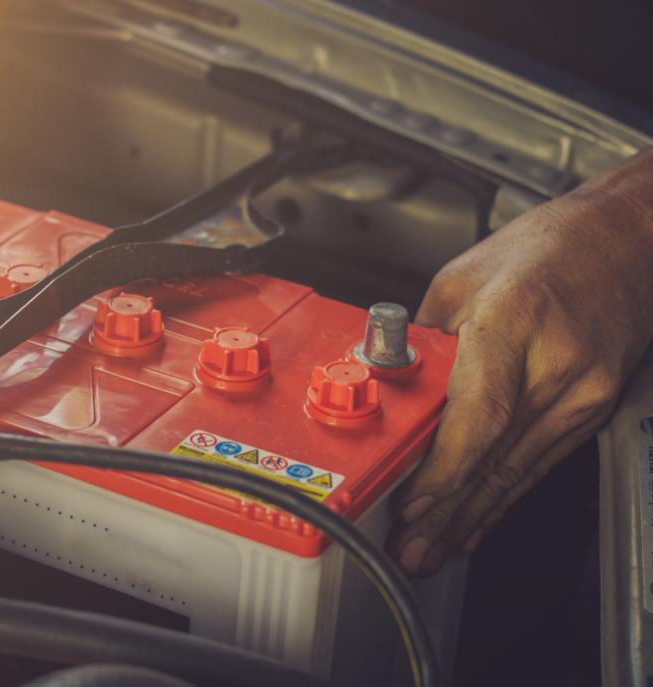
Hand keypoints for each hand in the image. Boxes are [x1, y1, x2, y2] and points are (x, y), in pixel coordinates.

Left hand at [388, 149, 652, 574]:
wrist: (625, 240)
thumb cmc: (544, 249)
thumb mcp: (461, 280)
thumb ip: (425, 342)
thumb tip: (392, 390)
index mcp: (516, 320)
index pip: (481, 414)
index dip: (447, 470)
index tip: (415, 502)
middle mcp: (558, 362)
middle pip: (498, 455)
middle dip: (451, 510)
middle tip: (414, 547)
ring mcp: (584, 389)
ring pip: (520, 468)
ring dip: (475, 514)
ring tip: (437, 547)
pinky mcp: (595, 404)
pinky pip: (542, 460)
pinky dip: (506, 493)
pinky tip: (480, 519)